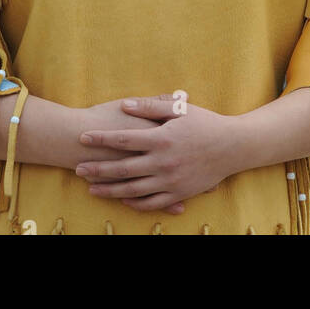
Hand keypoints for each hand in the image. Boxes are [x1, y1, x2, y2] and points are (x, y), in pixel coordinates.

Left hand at [75, 94, 233, 212]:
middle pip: (123, 167)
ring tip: (91, 189)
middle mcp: (163, 162)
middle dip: (97, 168)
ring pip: (133, 189)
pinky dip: (135, 203)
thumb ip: (150, 106)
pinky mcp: (179, 194)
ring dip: (110, 190)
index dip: (100, 138)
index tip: (82, 138)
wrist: (232, 146)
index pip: (123, 139)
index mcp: (161, 138)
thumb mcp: (179, 109)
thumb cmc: (205, 123)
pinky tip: (122, 200)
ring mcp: (170, 180)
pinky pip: (152, 203)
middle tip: (77, 169)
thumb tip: (125, 105)